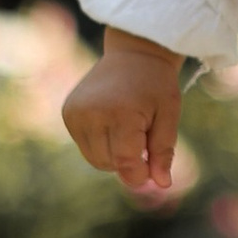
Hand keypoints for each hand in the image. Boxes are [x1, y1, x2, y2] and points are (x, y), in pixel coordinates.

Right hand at [63, 31, 181, 204]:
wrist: (133, 52)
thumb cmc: (156, 84)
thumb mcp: (169, 115)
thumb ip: (164, 151)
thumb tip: (162, 184)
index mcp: (120, 113)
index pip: (126, 163)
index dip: (141, 173)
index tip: (153, 167)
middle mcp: (92, 113)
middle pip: (109, 164)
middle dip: (129, 161)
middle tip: (143, 135)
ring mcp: (75, 113)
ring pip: (95, 159)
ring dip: (114, 155)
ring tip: (129, 129)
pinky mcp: (68, 113)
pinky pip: (85, 146)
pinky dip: (101, 144)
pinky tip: (113, 122)